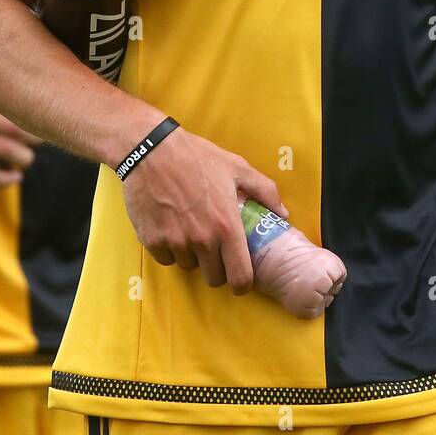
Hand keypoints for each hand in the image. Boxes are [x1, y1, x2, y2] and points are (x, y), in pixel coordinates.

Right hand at [0, 81, 34, 188]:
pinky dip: (2, 178)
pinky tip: (13, 177)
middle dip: (33, 140)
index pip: (12, 105)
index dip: (34, 116)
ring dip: (21, 160)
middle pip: (12, 129)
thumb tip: (22, 85)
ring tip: (26, 161)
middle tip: (39, 143)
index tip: (45, 121)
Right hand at [120, 126, 287, 294]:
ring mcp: (176, 242)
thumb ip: (265, 192)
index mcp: (227, 227)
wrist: (152, 151)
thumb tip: (283, 214)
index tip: (240, 277)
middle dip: (217, 268)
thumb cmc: (198, 157)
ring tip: (191, 228)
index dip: (242, 283)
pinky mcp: (152, 241)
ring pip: (189, 267)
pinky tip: (171, 227)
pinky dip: (170, 249)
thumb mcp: (237, 168)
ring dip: (193, 255)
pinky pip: (167, 259)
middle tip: (215, 247)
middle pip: (215, 279)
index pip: (240, 278)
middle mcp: (202, 240)